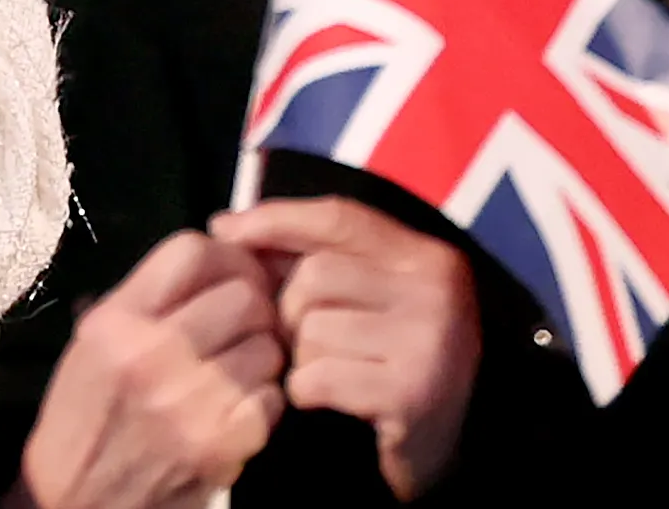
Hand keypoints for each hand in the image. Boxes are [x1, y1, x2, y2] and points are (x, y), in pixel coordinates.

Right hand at [11, 230, 284, 508]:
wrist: (78, 495)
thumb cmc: (86, 411)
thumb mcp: (94, 339)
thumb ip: (147, 299)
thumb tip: (213, 263)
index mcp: (118, 319)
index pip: (190, 252)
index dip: (224, 256)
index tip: (232, 270)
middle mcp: (155, 352)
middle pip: (243, 296)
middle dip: (254, 305)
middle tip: (247, 320)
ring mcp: (194, 401)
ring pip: (268, 346)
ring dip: (263, 352)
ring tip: (239, 365)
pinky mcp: (225, 444)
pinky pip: (273, 397)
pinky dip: (265, 397)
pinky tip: (239, 403)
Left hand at [212, 198, 478, 501]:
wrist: (444, 452)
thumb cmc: (386, 363)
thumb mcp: (362, 296)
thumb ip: (308, 255)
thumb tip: (226, 227)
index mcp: (426, 258)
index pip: (338, 217)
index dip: (275, 219)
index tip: (224, 229)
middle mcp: (437, 292)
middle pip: (315, 275)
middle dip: (289, 309)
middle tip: (299, 339)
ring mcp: (429, 344)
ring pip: (312, 327)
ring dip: (300, 356)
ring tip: (326, 372)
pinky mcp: (411, 395)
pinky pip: (317, 377)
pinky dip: (305, 391)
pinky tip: (326, 400)